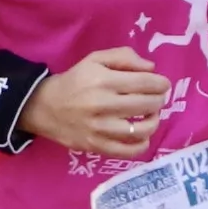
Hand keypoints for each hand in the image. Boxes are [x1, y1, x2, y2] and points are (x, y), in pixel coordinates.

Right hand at [27, 45, 171, 156]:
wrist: (45, 107)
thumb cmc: (75, 81)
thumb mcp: (95, 59)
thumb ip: (124, 57)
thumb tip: (152, 69)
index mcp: (104, 81)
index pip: (146, 82)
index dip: (161, 83)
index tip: (163, 84)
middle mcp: (104, 105)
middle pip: (148, 104)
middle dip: (159, 100)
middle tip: (157, 98)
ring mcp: (101, 129)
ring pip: (143, 129)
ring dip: (154, 120)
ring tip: (151, 115)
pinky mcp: (97, 146)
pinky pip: (129, 151)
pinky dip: (142, 144)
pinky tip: (141, 135)